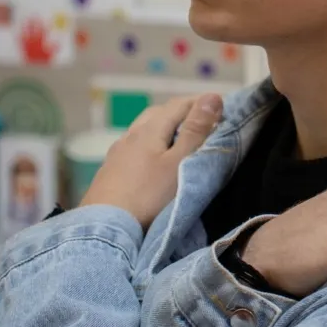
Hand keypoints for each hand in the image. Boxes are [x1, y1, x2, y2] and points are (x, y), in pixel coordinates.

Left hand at [80, 94, 222, 228]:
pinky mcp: (108, 172)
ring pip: (143, 130)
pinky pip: (133, 148)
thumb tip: (212, 96)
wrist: (104, 229)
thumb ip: (196, 130)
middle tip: (203, 123)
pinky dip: (149, 145)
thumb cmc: (149, 196)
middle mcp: (130, 135)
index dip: (201, 102)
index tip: (222, 107)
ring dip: (163, 129)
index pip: (179, 104)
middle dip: (182, 113)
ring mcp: (116, 153)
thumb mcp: (180, 163)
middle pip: (158, 113)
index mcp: (149, 129)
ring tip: (179, 142)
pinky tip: (151, 162)